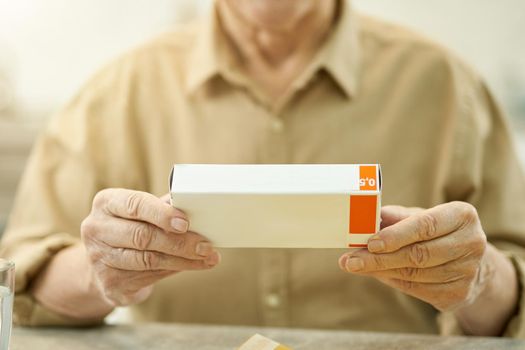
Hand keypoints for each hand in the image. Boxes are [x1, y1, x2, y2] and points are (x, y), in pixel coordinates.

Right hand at [81, 188, 219, 306]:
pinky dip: (175, 270)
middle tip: (206, 245)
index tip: (186, 223)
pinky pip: (148, 276)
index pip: (135, 205)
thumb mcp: (142, 213)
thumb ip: (165, 207)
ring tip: (207, 257)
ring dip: (183, 259)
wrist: (104, 265)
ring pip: (149, 259)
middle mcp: (96, 229)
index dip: (162, 214)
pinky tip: (193, 266)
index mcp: (106, 203)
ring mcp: (99, 258)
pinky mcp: (108, 283)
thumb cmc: (131, 229)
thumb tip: (198, 206)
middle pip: (143, 236)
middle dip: (180, 242)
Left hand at [339, 202, 490, 311]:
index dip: (396, 236)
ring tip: (357, 265)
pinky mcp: (459, 293)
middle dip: (380, 258)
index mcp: (462, 216)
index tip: (370, 243)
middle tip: (351, 260)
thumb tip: (367, 218)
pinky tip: (377, 274)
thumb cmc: (437, 232)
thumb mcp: (419, 216)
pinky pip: (417, 290)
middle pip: (418, 254)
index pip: (425, 225)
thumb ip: (395, 217)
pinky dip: (393, 281)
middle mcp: (471, 243)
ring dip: (381, 271)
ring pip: (415, 274)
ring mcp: (468, 271)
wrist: (470, 262)